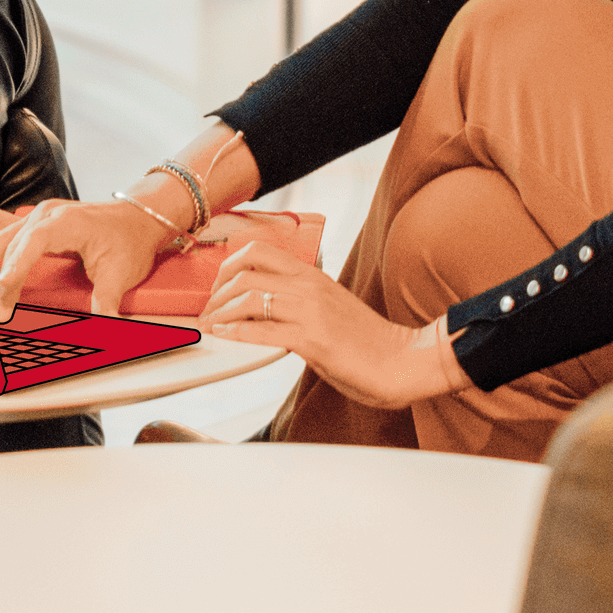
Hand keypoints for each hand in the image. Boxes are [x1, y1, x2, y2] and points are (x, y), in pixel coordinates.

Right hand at [0, 198, 174, 321]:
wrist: (139, 218)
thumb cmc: (129, 240)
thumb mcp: (120, 273)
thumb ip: (106, 301)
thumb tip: (104, 327)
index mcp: (67, 222)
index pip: (33, 243)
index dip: (14, 267)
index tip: (2, 292)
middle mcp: (47, 214)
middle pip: (12, 244)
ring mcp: (39, 215)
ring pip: (1, 236)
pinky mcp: (35, 221)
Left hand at [199, 237, 466, 409]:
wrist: (404, 361)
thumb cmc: (368, 342)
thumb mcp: (330, 307)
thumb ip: (301, 301)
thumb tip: (268, 307)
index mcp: (312, 275)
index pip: (258, 251)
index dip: (227, 265)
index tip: (216, 286)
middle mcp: (308, 286)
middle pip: (245, 269)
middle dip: (216, 290)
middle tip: (207, 310)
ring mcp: (310, 311)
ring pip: (248, 296)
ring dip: (220, 313)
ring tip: (211, 327)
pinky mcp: (314, 339)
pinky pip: (263, 330)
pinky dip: (236, 333)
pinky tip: (225, 338)